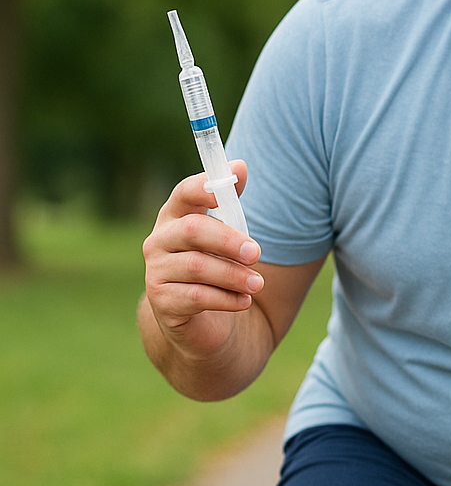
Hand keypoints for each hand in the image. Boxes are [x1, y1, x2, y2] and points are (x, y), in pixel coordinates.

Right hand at [142, 162, 261, 360]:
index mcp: (175, 216)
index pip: (185, 193)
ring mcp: (157, 271)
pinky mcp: (162, 302)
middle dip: (228, 240)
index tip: (229, 185)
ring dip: (233, 275)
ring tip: (258, 283)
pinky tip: (244, 301)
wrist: (198, 320)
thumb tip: (240, 165)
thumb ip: (231, 201)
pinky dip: (226, 299)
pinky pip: (197, 297)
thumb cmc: (214, 266)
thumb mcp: (225, 233)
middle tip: (256, 252)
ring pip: (197, 266)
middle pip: (193, 230)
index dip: (204, 187)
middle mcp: (159, 240)